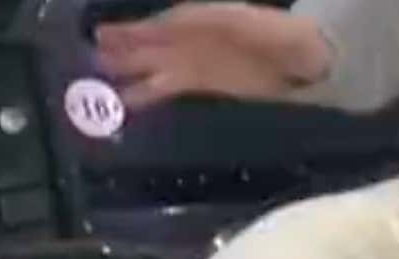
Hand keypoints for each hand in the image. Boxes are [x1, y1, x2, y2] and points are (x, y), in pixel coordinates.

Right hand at [95, 2, 332, 108]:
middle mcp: (194, 38)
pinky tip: (131, 100)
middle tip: (91, 56)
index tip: (105, 35)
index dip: (138, 31)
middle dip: (124, 49)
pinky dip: (150, 92)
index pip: (164, 25)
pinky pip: (171, 86)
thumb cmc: (280, 35)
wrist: (307, 60)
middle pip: (153, 43)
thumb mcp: (252, 25)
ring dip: (131, 73)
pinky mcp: (205, 83)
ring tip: (101, 81)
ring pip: (156, 67)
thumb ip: (220, 24)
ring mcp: (198, 62)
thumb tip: (181, 27)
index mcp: (202, 18)